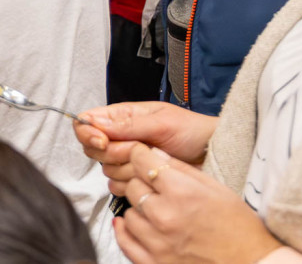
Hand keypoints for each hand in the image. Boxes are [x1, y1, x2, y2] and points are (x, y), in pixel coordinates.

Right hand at [74, 101, 216, 194]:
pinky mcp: (135, 178)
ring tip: (151, 163)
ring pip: (105, 168)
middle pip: (92, 147)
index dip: (88, 132)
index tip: (103, 141)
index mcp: (123, 116)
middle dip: (111, 152)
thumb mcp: (162, 123)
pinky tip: (149, 178)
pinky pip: (117, 185)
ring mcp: (127, 159)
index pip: (87, 121)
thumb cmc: (193, 131)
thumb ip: (128, 124)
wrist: (215, 155)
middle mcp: (121, 136)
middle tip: (136, 150)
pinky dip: (130, 184)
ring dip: (126, 168)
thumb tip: (95, 122)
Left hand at [114, 145, 280, 263]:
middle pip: (132, 186)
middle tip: (154, 186)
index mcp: (181, 192)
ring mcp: (157, 242)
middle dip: (141, 182)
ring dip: (138, 208)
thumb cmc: (239, 228)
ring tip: (155, 210)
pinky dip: (126, 231)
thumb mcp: (217, 189)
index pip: (141, 162)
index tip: (142, 156)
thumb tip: (154, 152)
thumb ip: (182, 169)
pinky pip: (124, 241)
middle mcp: (165, 216)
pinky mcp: (154, 263)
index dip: (140, 155)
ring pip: (127, 212)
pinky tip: (134, 225)